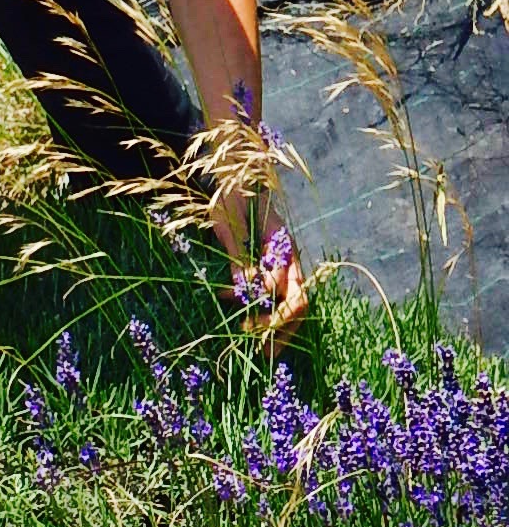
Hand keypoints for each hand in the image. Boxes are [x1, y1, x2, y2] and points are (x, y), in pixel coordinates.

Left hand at [213, 190, 308, 337]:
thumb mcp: (228, 225)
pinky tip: (258, 328)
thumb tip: (243, 290)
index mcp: (283, 243)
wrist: (232, 176)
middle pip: (298, 301)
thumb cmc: (229, 195)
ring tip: (263, 350)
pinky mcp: (276, 267)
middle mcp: (290, 256)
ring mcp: (286, 263)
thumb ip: (237, 256)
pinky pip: (283, 298)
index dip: (262, 303)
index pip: (284, 286)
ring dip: (280, 329)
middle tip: (259, 350)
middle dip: (280, 328)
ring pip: (294, 304)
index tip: (237, 309)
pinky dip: (273, 315)